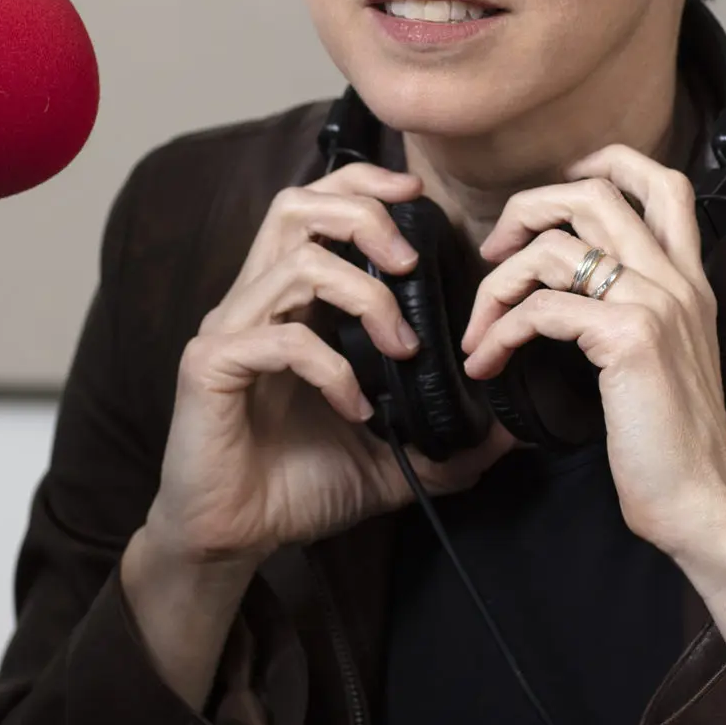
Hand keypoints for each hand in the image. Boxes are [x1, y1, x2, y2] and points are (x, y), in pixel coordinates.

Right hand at [126, 163, 512, 707]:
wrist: (230, 540)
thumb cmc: (296, 486)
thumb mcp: (391, 458)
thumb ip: (446, 439)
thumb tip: (514, 432)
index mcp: (287, 302)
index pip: (315, 205)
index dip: (362, 185)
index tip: (416, 199)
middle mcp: (252, 303)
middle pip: (295, 206)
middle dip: (363, 216)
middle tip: (411, 262)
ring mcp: (228, 332)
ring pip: (294, 263)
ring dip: (363, 294)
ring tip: (400, 346)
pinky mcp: (211, 369)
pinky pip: (281, 340)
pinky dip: (332, 366)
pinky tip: (358, 409)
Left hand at [462, 146, 725, 647]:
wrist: (704, 503)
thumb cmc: (672, 445)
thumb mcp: (658, 362)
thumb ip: (627, 316)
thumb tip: (561, 298)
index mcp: (690, 280)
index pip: (662, 182)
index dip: (602, 165)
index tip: (549, 202)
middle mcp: (678, 279)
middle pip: (596, 193)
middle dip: (527, 209)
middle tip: (493, 255)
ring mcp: (657, 303)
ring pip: (557, 245)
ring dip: (498, 283)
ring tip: (479, 328)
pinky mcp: (630, 338)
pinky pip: (543, 307)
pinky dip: (501, 330)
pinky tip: (487, 362)